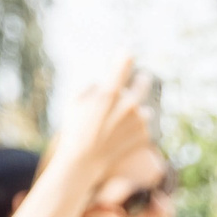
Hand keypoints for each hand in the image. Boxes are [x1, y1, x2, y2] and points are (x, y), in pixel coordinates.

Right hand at [53, 56, 151, 180]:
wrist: (82, 164)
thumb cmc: (73, 132)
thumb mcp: (73, 104)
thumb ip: (90, 88)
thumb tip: (101, 83)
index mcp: (109, 94)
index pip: (122, 65)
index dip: (124, 57)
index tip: (125, 52)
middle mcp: (128, 105)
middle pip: (144, 82)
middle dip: (142, 80)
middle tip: (141, 79)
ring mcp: (138, 121)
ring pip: (143, 109)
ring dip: (136, 113)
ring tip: (120, 124)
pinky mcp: (144, 136)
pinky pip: (143, 127)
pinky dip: (136, 130)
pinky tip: (122, 138)